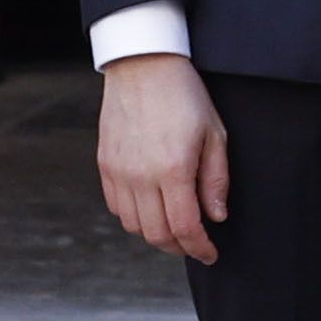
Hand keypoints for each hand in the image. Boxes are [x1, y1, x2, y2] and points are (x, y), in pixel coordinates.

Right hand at [98, 53, 229, 264]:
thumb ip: (216, 179)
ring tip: (175, 228)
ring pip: (134, 225)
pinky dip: (134, 217)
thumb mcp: (215, 133)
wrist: (143, 66)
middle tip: (195, 245)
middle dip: (179, 247)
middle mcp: (140, 176)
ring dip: (155, 234)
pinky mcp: (104, 165)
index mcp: (173, 169)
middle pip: (156, 234)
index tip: (211, 254)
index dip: (200, 247)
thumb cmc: (185, 96)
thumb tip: (216, 216)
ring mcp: (118, 172)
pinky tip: (151, 209)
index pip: (185, 226)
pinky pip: (116, 207)